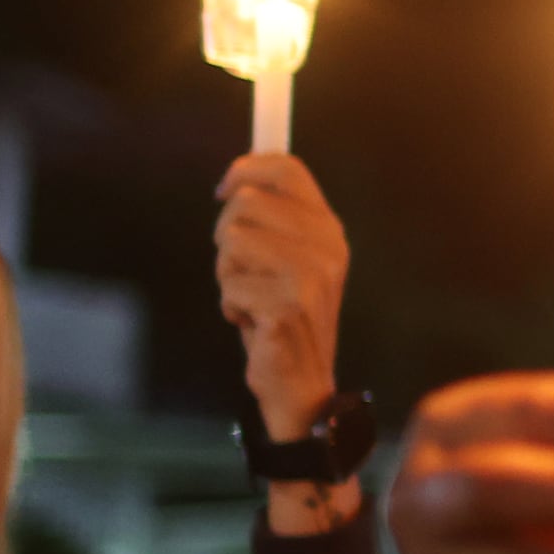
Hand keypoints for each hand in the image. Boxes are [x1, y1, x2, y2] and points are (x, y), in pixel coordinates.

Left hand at [214, 154, 348, 439]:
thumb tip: (237, 178)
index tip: (224, 190)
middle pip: (246, 201)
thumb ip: (275, 218)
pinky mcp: (288, 306)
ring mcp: (310, 276)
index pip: (286, 168)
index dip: (245, 168)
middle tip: (243, 271)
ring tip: (251, 298)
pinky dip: (230, 306)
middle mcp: (327, 247)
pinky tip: (252, 323)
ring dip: (228, 273)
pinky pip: (229, 284)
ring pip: (232, 239)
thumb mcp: (290, 260)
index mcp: (329, 230)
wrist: (301, 385)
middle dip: (227, 236)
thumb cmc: (284, 318)